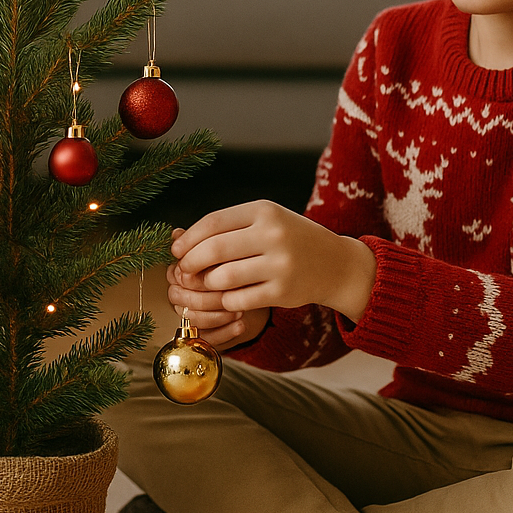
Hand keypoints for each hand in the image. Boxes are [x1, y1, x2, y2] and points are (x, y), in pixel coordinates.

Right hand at [162, 232, 267, 349]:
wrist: (258, 288)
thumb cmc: (239, 265)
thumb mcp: (227, 252)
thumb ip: (206, 242)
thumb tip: (177, 233)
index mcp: (179, 272)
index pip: (177, 276)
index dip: (196, 276)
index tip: (220, 271)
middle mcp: (181, 294)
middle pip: (182, 299)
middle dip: (207, 297)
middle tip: (232, 294)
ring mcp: (191, 315)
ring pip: (193, 320)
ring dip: (217, 316)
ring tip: (240, 309)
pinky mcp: (204, 333)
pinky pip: (207, 338)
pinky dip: (225, 333)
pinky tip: (241, 324)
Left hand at [169, 201, 375, 326]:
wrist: (335, 264)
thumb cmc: (290, 239)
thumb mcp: (264, 221)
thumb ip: (227, 227)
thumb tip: (177, 238)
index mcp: (264, 211)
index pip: (213, 222)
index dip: (189, 238)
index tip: (177, 250)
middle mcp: (273, 234)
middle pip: (214, 249)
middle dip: (190, 262)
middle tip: (184, 270)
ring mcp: (280, 264)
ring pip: (223, 277)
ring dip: (207, 284)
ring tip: (208, 283)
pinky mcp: (282, 292)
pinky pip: (238, 300)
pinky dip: (226, 301)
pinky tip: (228, 296)